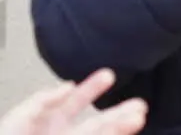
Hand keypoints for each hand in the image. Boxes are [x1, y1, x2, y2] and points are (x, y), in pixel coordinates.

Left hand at [0, 69, 145, 134]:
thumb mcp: (18, 120)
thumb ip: (42, 101)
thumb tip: (68, 87)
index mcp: (48, 124)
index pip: (74, 102)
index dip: (91, 88)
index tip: (109, 75)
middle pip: (96, 124)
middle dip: (118, 113)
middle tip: (139, 105)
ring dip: (120, 129)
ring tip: (138, 118)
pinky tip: (124, 132)